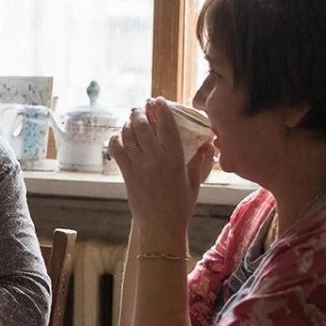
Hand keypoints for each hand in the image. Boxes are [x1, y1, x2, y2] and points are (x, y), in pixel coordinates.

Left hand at [108, 99, 212, 241]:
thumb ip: (201, 161)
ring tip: (130, 118)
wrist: (160, 226)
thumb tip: (209, 144)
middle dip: (140, 112)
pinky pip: (117, 151)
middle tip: (140, 107)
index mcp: (175, 158)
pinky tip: (118, 136)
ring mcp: (138, 166)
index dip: (161, 109)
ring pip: (128, 136)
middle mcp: (155, 159)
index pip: (167, 126)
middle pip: (143, 126)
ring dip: (128, 123)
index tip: (158, 100)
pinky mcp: (126, 174)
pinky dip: (116, 140)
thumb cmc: (181, 205)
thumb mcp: (194, 182)